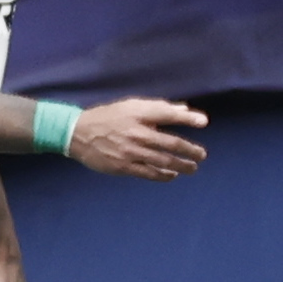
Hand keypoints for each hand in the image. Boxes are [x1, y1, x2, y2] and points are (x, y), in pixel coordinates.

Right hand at [65, 98, 208, 179]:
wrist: (78, 134)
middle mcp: (136, 132)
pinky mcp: (124, 167)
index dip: (187, 118)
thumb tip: (184, 110)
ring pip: (163, 161)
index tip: (204, 122)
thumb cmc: (109, 117)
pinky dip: (163, 175)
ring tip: (192, 168)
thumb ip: (158, 108)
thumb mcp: (131, 105)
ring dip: (181, 166)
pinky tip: (172, 175)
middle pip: (170, 143)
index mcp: (138, 114)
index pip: (167, 114)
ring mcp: (130, 151)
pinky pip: (149, 173)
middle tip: (202, 155)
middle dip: (189, 150)